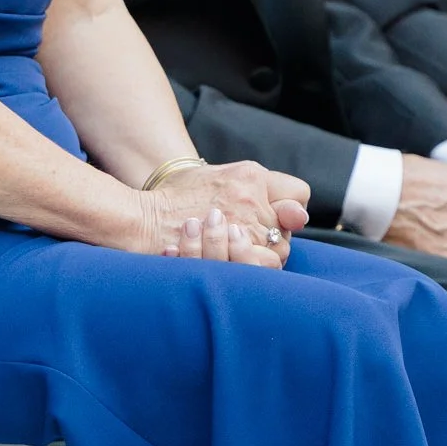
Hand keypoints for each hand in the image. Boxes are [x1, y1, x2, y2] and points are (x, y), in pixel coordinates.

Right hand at [141, 161, 308, 267]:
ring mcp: (237, 224)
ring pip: (279, 252)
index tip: (271, 219)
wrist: (145, 219)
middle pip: (289, 228)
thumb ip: (268, 192)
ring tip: (238, 255)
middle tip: (247, 241)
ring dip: (264, 256)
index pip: (298, 194)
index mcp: (250, 174)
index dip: (287, 210)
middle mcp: (248, 197)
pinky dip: (252, 270)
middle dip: (275, 237)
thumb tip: (302, 217)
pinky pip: (259, 268)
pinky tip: (233, 267)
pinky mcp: (227, 252)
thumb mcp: (224, 179)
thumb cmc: (183, 199)